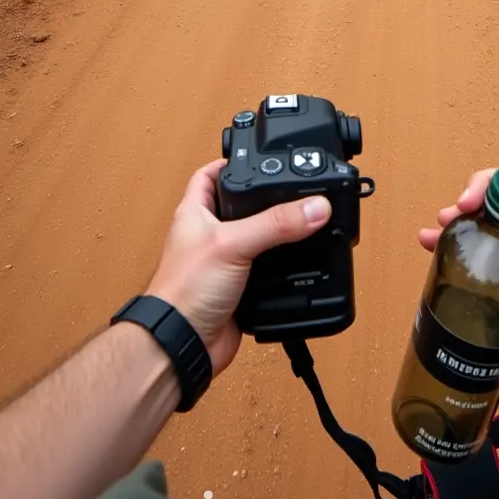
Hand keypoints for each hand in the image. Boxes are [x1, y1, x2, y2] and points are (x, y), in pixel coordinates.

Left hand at [147, 160, 331, 374]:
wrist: (183, 344)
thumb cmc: (184, 291)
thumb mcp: (234, 244)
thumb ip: (276, 223)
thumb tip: (315, 206)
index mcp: (195, 214)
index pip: (210, 175)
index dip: (231, 161)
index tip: (259, 155)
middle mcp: (208, 236)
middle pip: (237, 206)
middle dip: (262, 198)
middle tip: (288, 187)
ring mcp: (222, 264)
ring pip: (254, 239)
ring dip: (274, 235)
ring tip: (299, 220)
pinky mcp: (237, 290)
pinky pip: (263, 272)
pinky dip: (280, 268)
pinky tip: (297, 264)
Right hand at [419, 152, 498, 377]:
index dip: (486, 186)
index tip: (471, 198)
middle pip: (487, 207)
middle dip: (465, 203)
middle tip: (452, 215)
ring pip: (473, 232)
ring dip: (452, 225)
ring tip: (436, 231)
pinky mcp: (493, 289)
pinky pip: (467, 265)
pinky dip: (446, 253)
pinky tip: (430, 250)